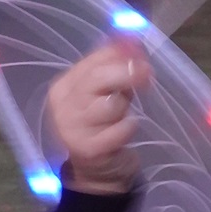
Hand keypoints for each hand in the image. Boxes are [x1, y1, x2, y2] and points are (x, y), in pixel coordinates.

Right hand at [46, 41, 151, 193]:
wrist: (96, 173)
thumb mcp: (105, 93)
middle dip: (127, 73)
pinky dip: (128, 128)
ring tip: (121, 116)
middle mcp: (63, 106)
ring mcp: (72, 128)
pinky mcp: (88, 149)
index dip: (120, 54)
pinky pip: (120, 129)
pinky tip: (122, 134)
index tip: (141, 55)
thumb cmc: (102, 126)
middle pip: (99, 78)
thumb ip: (115, 66)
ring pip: (111, 104)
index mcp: (64, 86)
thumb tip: (133, 38)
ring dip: (125, 108)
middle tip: (147, 74)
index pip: (92, 60)